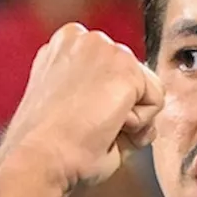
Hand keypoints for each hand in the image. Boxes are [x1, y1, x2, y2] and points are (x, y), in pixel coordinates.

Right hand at [0, 23, 163, 196]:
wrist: (39, 158)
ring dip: (130, 119)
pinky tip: (107, 127)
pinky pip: (156, 102)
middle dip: (122, 110)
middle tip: (89, 130)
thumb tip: (135, 113)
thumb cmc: (46, 146)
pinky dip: (139, 126)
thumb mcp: (66, 108)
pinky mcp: (125, 66)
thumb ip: (97, 96)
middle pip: (132, 78)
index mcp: (63, 45)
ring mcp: (105, 48)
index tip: (78, 120)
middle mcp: (84, 38)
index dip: (104, 105)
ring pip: (146, 90)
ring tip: (96, 129)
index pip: (110, 72)